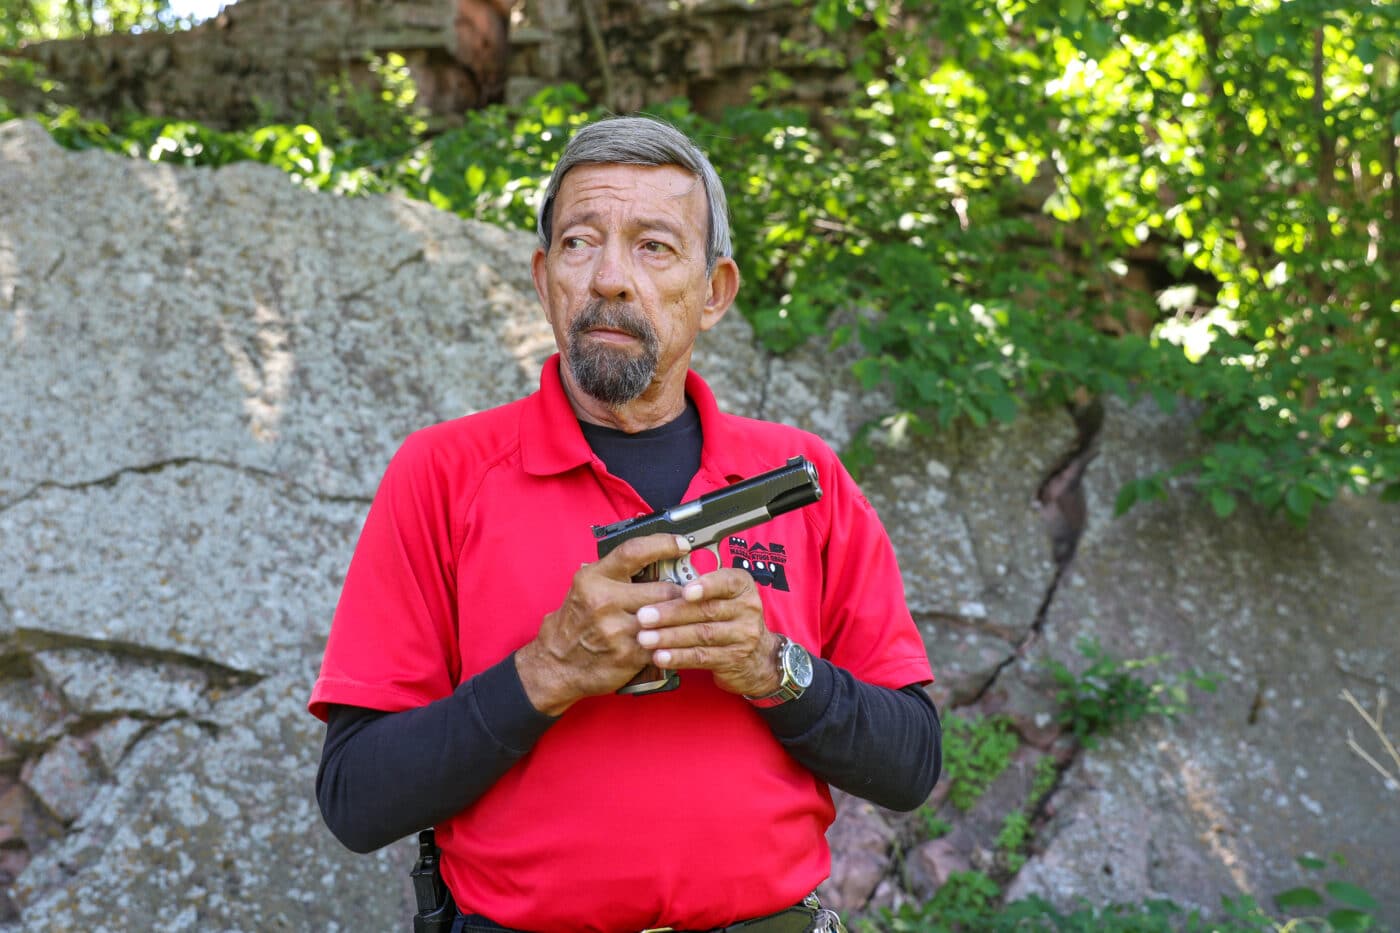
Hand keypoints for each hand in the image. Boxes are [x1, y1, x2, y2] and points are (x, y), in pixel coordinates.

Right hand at [516, 534, 687, 715]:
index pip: (634, 551)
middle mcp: (604, 602)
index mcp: (593, 579)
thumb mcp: (585, 588)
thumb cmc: (574, 623)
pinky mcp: (628, 655)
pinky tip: (677, 637)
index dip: (664, 544)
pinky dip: (673, 640)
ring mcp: (617, 630)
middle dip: (682, 591)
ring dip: (682, 616)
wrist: (556, 665)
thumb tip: (656, 556)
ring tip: (689, 614)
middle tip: (692, 591)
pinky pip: (663, 642)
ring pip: (668, 617)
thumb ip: (615, 572)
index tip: (682, 545)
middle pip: (663, 589)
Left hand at [634, 568, 781, 697]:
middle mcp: (747, 609)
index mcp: (742, 586)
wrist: (759, 657)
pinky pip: (702, 657)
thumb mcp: (725, 596)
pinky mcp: (733, 659)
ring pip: (702, 634)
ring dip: (670, 637)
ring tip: (645, 638)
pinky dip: (678, 657)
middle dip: (671, 613)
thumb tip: (656, 584)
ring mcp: (743, 636)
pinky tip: (660, 656)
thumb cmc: (729, 618)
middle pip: (707, 610)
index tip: (685, 591)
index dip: (706, 585)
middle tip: (644, 616)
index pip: (727, 581)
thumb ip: (699, 588)